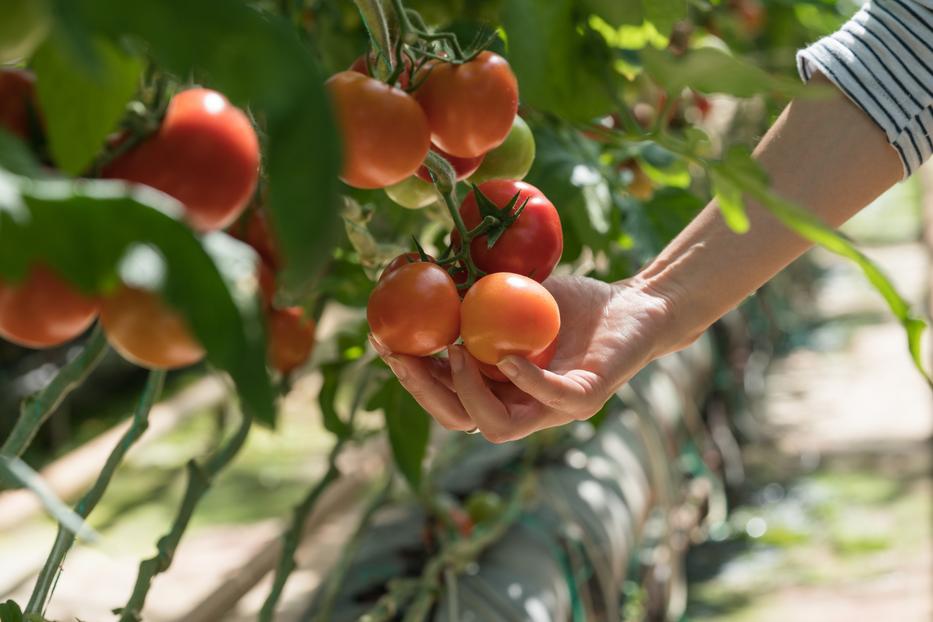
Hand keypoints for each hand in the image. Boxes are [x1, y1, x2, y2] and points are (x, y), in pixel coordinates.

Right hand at [370, 275, 676, 442]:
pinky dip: (524, 380)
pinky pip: (549, 398)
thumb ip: (471, 299)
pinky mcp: (585, 399)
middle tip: (403, 353)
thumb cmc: (571, 303)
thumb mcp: (511, 297)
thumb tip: (416, 274)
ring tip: (451, 353)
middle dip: (424, 390)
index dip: (411, 376)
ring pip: (496, 426)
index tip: (385, 342)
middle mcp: (519, 407)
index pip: (444, 397)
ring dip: (466, 394)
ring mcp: (552, 409)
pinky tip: (506, 357)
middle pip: (458, 418)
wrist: (633, 304)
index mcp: (496, 388)